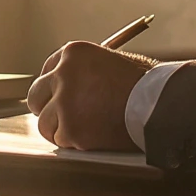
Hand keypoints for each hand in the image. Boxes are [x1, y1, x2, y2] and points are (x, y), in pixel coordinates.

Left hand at [26, 42, 155, 150]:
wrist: (159, 103)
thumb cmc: (144, 84)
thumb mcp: (111, 62)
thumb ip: (86, 72)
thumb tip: (71, 88)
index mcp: (73, 53)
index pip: (48, 70)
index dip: (54, 87)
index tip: (58, 96)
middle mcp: (63, 74)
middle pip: (36, 95)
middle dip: (45, 108)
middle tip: (60, 117)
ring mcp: (65, 103)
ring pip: (44, 123)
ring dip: (59, 128)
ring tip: (83, 129)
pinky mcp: (71, 129)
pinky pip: (61, 140)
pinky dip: (74, 142)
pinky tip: (93, 137)